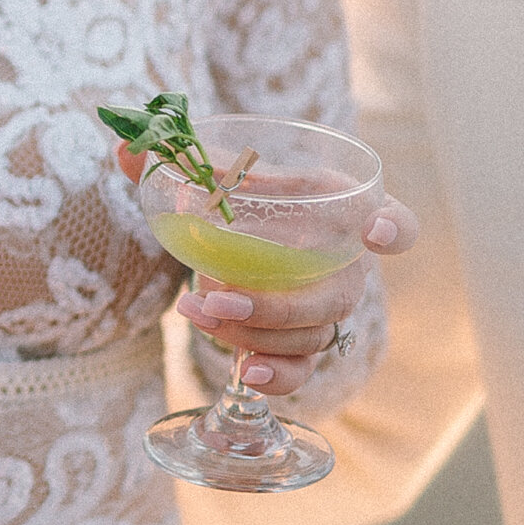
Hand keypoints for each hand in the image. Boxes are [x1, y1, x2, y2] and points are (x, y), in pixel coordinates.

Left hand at [114, 136, 417, 398]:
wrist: (233, 231)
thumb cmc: (241, 195)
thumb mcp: (216, 169)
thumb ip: (172, 155)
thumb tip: (128, 148)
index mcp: (340, 210)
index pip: (394, 221)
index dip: (395, 228)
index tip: (374, 232)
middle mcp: (345, 264)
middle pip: (337, 297)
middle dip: (279, 304)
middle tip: (217, 293)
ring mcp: (325, 309)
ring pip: (312, 336)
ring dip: (254, 333)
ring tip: (196, 310)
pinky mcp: (299, 343)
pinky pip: (302, 369)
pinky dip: (278, 376)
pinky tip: (245, 373)